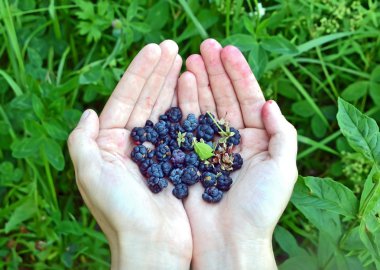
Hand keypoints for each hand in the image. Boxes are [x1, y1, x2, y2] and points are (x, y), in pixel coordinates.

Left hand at [68, 41, 191, 269]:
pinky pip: (180, 129)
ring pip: (163, 110)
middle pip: (145, 100)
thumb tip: (88, 112)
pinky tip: (192, 90)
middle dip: (157, 72)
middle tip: (172, 47)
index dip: (139, 73)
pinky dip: (186, 109)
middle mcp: (131, 145)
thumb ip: (82, 142)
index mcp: (109, 144)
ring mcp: (155, 152)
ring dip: (172, 85)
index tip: (154, 50)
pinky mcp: (175, 162)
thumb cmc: (120, 213)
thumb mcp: (90, 176)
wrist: (152, 246)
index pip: (125, 99)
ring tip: (183, 60)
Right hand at [177, 39, 297, 268]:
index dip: (239, 74)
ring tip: (190, 59)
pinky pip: (187, 125)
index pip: (248, 98)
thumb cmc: (260, 208)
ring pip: (204, 107)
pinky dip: (184, 104)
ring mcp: (210, 147)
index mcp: (258, 140)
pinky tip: (180, 84)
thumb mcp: (284, 168)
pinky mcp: (191, 156)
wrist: (229, 240)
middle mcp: (234, 140)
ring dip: (198, 82)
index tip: (227, 51)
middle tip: (204, 46)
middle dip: (215, 72)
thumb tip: (269, 102)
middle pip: (224, 98)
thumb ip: (283, 133)